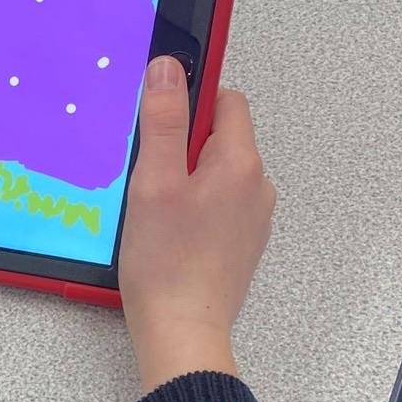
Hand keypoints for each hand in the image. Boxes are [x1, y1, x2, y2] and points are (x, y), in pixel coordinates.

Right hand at [119, 57, 276, 391]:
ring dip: (183, 177)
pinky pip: (215, 205)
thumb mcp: (153, 182)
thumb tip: (168, 69)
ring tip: (152, 207)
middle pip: (219, 137)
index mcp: (240, 164)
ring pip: (214, 173)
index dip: (190, 99)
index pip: (226, 100)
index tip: (159, 113)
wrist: (182, 332)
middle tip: (146, 172)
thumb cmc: (167, 265)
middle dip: (180, 144)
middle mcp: (256, 187)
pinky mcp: (239, 243)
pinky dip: (190, 207)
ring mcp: (251, 218)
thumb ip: (162, 121)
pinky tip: (164, 231)